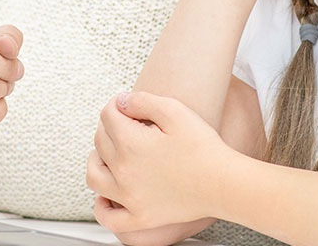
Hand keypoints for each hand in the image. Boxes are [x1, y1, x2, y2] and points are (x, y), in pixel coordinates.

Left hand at [87, 91, 235, 232]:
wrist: (224, 183)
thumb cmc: (204, 148)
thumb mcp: (176, 111)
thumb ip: (143, 100)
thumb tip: (122, 102)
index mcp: (130, 143)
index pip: (107, 116)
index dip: (116, 104)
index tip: (126, 105)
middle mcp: (123, 170)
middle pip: (100, 141)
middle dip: (110, 127)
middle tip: (125, 124)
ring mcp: (129, 197)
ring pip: (94, 176)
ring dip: (96, 160)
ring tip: (107, 154)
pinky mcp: (140, 217)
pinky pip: (109, 217)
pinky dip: (101, 207)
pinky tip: (107, 197)